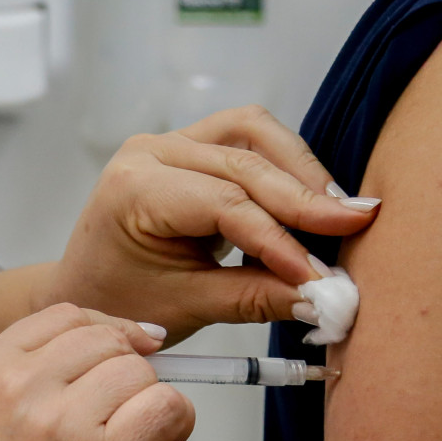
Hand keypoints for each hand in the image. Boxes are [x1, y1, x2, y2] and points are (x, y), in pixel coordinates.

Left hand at [0, 106, 380, 368]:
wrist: (85, 291)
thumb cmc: (121, 302)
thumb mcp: (186, 307)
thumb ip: (254, 298)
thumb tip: (323, 298)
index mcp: (134, 188)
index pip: (224, 204)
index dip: (280, 239)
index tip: (321, 274)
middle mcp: (150, 152)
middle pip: (245, 159)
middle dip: (304, 197)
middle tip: (356, 225)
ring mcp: (170, 143)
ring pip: (253, 133)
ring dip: (300, 171)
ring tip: (338, 214)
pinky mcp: (191, 146)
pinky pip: (248, 140)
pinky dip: (284, 168)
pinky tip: (311, 205)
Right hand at [0, 305, 195, 440]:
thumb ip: (27, 384)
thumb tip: (108, 362)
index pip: (64, 315)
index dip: (107, 329)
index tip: (127, 347)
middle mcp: (20, 385)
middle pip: (107, 340)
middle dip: (129, 369)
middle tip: (130, 405)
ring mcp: (61, 421)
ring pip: (140, 372)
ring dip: (147, 400)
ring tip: (138, 435)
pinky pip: (165, 409)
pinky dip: (176, 422)